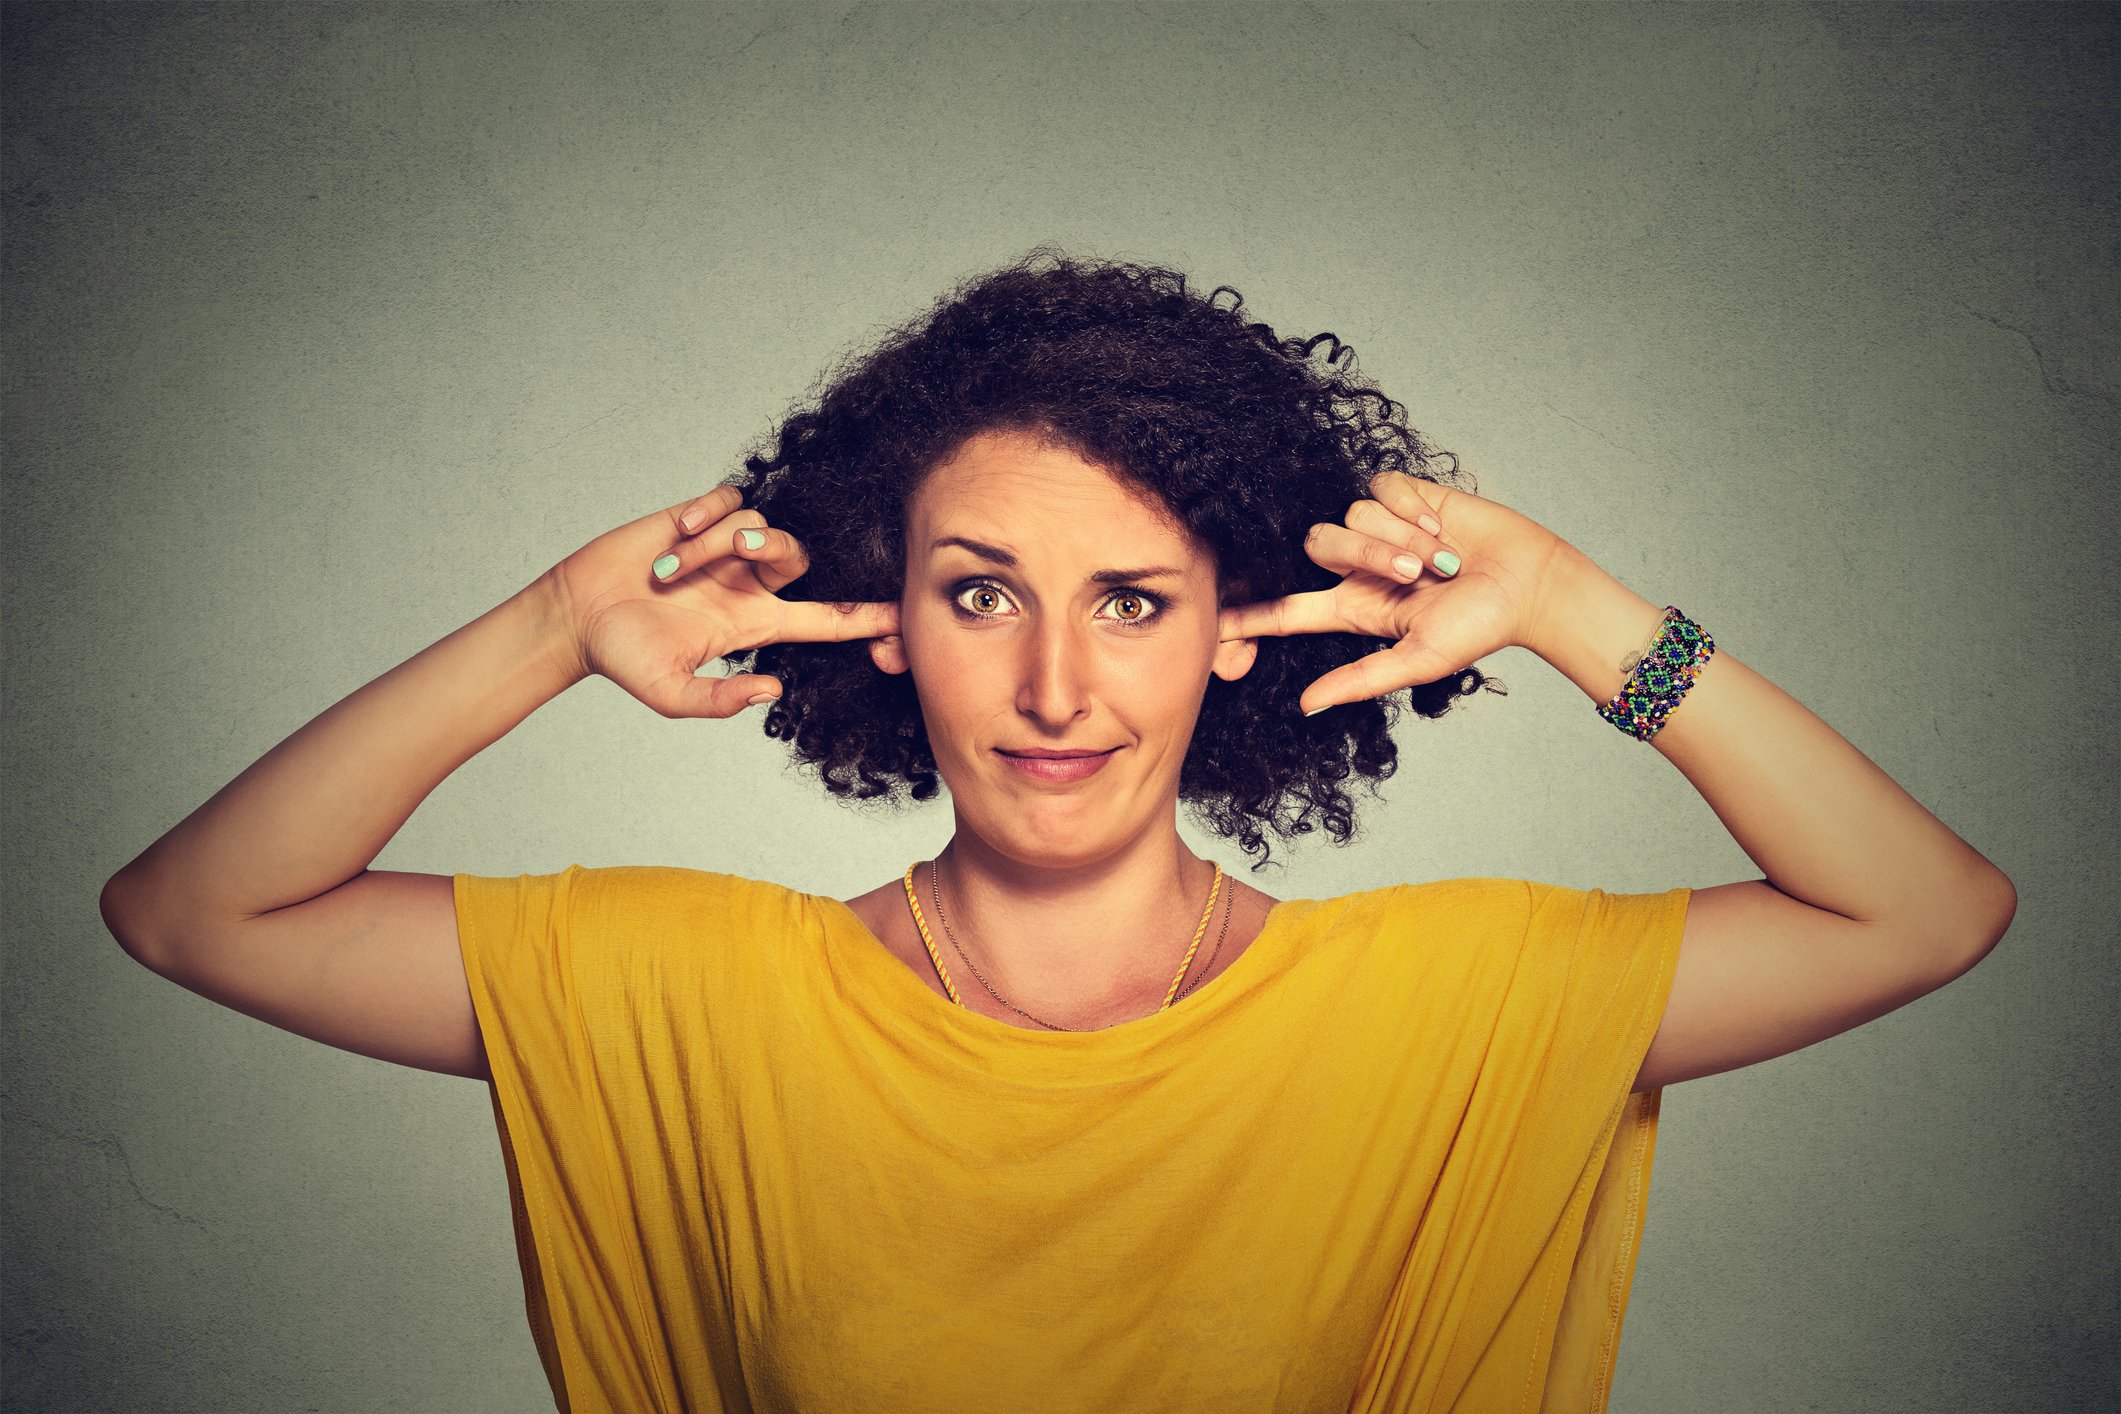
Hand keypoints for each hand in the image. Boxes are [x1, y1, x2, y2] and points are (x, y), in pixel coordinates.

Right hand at [543, 484, 898, 719]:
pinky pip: (728, 501)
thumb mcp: (670, 693)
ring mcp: (724, 550)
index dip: (867, 618)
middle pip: (800, 557)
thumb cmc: (624, 657)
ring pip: (756, 527)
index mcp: (754, 623)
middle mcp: (748, 584)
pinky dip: (709, 513)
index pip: (827, 620)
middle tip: (745, 553)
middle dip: (780, 550)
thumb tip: (772, 690)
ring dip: (717, 543)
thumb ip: (719, 700)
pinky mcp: (697, 519)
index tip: (906, 616)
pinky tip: (678, 534)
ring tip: (671, 567)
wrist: (577, 615)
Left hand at [1218, 470, 1571, 714]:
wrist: (1529, 581)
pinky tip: (1443, 526)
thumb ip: (1361, 679)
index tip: (1204, 621)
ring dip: (1401, 537)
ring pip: (1352, 516)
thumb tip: (1307, 707)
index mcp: (1353, 607)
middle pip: (1319, 546)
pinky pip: (1380, 489)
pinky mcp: (1403, 495)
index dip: (1245, 614)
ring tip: (1442, 557)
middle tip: (1419, 574)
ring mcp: (1379, 529)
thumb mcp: (1418, 660)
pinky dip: (1413, 509)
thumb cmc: (1480, 627)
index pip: (1285, 610)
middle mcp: (1358, 566)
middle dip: (1367, 555)